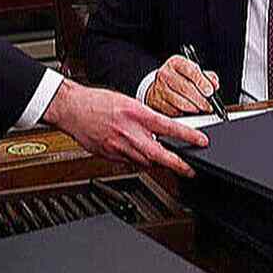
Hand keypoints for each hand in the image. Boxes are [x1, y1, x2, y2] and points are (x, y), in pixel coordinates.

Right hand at [42, 79, 207, 176]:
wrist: (71, 108)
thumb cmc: (97, 101)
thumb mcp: (127, 102)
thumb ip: (144, 116)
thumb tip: (160, 128)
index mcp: (135, 114)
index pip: (168, 127)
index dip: (188, 135)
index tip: (201, 141)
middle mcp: (128, 132)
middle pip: (158, 155)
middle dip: (177, 165)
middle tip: (191, 170)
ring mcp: (118, 147)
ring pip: (145, 162)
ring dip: (157, 162)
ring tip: (164, 160)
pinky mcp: (109, 156)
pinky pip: (129, 163)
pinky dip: (137, 161)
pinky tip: (139, 156)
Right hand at [145, 55, 219, 116]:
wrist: (160, 86)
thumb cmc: (181, 78)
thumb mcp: (193, 72)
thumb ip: (206, 77)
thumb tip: (214, 84)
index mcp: (176, 63)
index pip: (191, 71)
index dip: (202, 82)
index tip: (210, 91)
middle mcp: (165, 74)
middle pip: (185, 88)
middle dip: (200, 99)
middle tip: (209, 105)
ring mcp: (159, 89)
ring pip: (179, 102)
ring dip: (194, 108)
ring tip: (201, 109)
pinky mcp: (157, 102)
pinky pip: (173, 111)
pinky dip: (184, 114)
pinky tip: (189, 112)